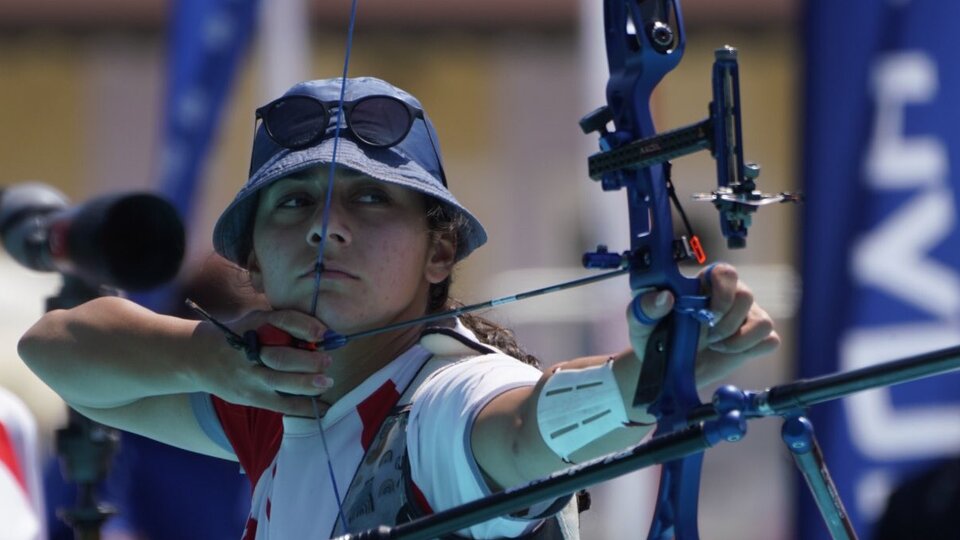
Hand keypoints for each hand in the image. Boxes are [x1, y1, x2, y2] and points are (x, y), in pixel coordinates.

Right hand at [197, 309, 332, 416]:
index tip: (323, 333)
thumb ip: (283, 323)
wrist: (200, 358)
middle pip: (282, 358)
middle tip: (327, 361)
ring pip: (281, 383)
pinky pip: (281, 404)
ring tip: (327, 382)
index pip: (282, 321)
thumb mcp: (256, 319)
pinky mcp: (250, 396)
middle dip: (309, 361)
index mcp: (254, 325)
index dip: (305, 326)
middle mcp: (250, 350)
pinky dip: (304, 407)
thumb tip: (322, 332)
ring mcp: (249, 376)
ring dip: (308, 384)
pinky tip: (322, 406)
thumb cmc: (239, 335)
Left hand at [626, 263, 779, 387]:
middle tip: (706, 337)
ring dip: (737, 340)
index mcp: (703, 283)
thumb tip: (665, 298)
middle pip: (747, 297)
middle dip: (726, 323)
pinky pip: (770, 340)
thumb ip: (646, 306)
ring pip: (763, 322)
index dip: (721, 292)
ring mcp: (746, 316)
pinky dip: (749, 350)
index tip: (706, 314)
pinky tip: (727, 351)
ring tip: (715, 345)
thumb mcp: (641, 321)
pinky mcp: (756, 338)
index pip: (726, 272)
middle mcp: (729, 294)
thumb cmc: (654, 337)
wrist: (666, 369)